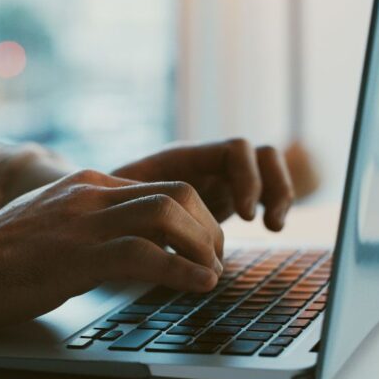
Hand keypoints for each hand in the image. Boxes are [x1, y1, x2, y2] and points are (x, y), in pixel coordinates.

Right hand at [0, 170, 223, 328]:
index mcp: (89, 184)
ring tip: (211, 273)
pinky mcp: (77, 256)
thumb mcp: (55, 222)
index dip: (196, 215)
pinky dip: (182, 271)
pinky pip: (145, 254)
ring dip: (202, 246)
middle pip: (176, 192)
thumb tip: (131, 238)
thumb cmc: (4, 254)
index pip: (163, 185)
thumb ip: (92, 219)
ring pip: (167, 215)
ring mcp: (84, 222)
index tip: (205, 244)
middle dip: (208, 227)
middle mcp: (91, 194)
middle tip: (215, 259)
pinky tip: (198, 285)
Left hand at [111, 139, 294, 230]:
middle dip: (272, 185)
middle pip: (259, 154)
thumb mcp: (119, 205)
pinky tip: (269, 228)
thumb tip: (146, 223)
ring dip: (279, 193)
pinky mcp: (223, 196)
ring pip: (266, 168)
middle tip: (264, 224)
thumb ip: (137, 206)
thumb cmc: (104, 205)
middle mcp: (205, 162)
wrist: (99, 208)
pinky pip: (262, 189)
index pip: (234, 150)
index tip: (246, 216)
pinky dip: (272, 204)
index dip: (247, 178)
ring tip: (273, 227)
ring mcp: (217, 177)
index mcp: (183, 158)